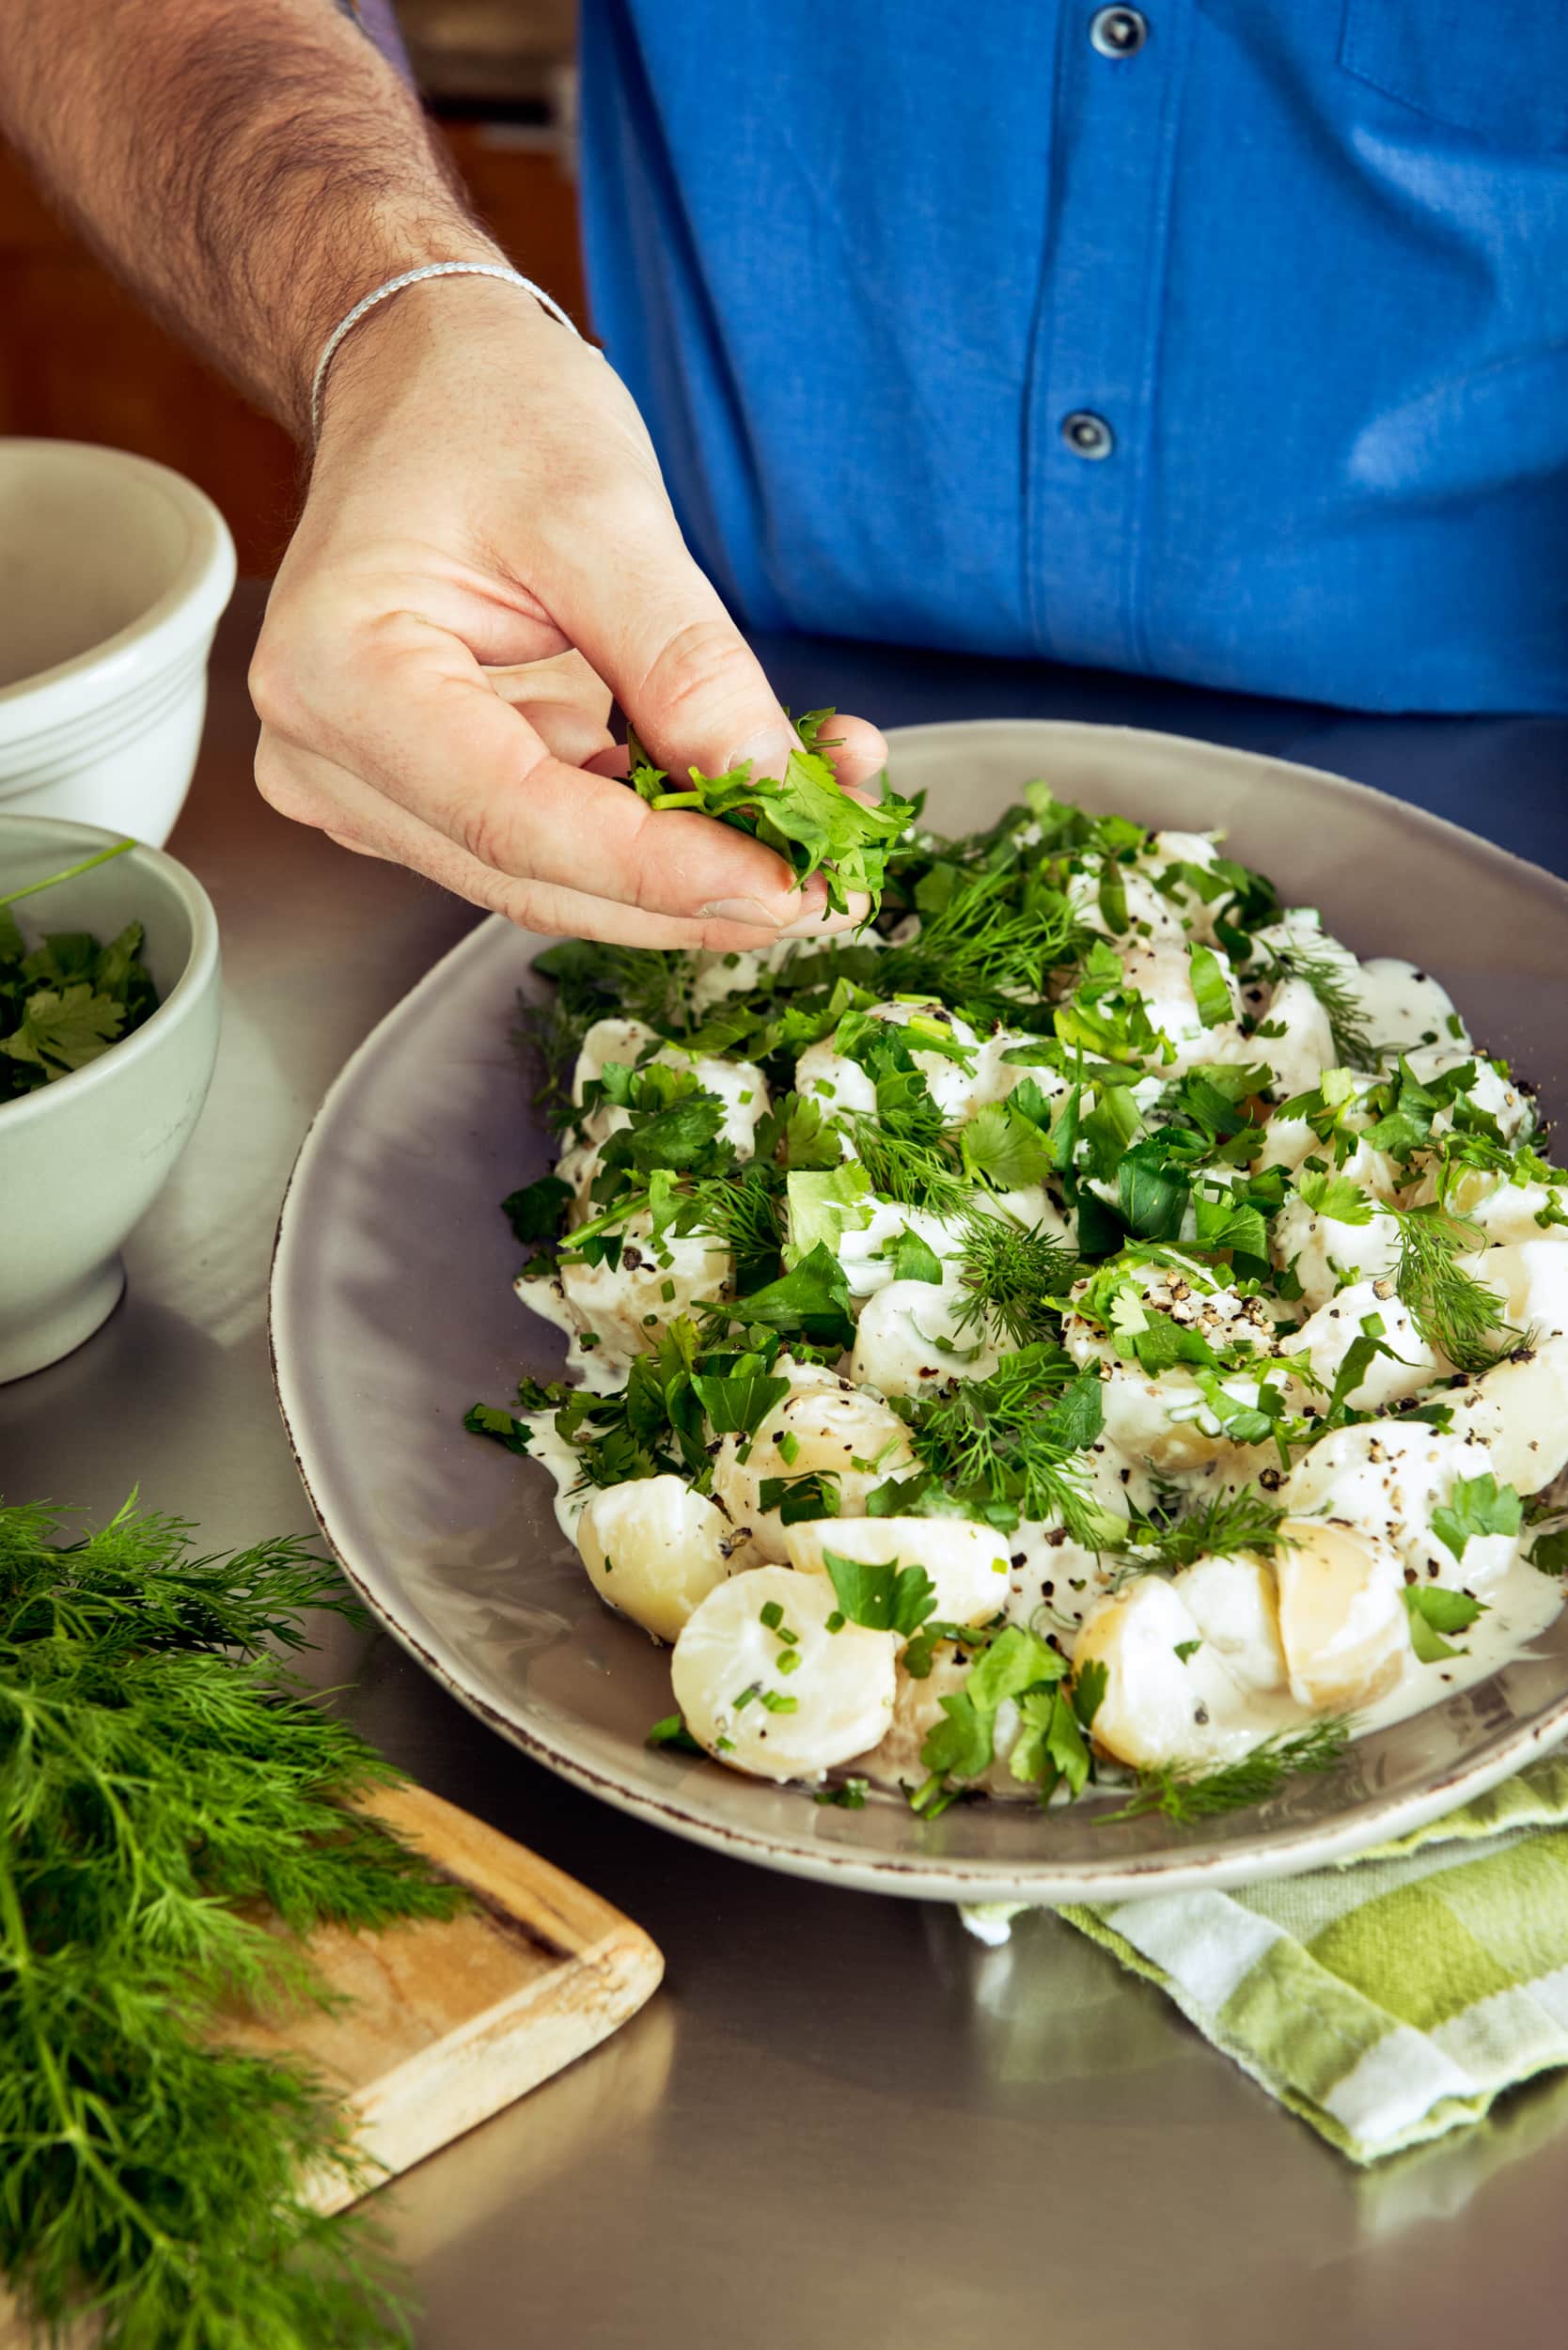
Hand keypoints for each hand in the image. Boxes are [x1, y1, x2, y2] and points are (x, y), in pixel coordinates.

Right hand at [249, 279, 887, 948]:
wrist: (423, 377)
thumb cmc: (480, 409)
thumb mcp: (600, 511)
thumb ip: (683, 664)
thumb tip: (766, 787)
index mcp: (338, 676)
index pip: (516, 822)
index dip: (658, 871)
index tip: (783, 885)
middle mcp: (328, 756)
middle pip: (534, 876)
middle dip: (690, 894)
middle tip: (825, 887)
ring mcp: (373, 787)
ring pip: (553, 879)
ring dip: (689, 875)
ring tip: (811, 837)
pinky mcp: (431, 794)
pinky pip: (557, 843)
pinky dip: (660, 835)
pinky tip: (750, 803)